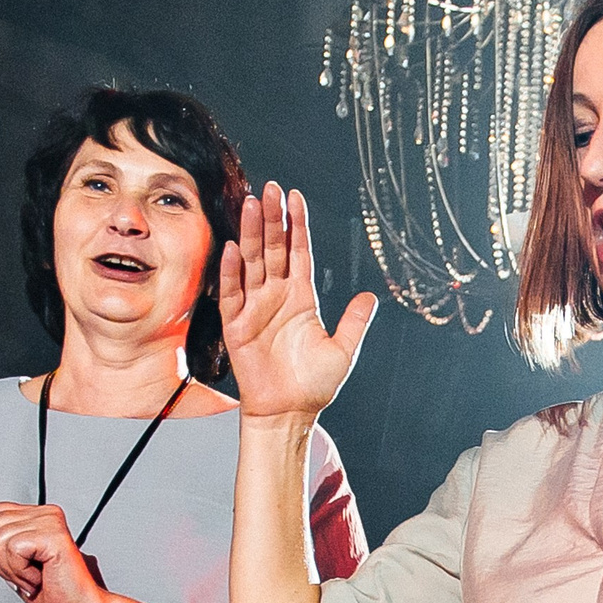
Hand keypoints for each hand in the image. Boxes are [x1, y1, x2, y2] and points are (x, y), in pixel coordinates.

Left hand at [0, 501, 103, 602]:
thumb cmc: (54, 594)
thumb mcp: (11, 563)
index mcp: (35, 515)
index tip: (19, 565)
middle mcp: (44, 513)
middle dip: (0, 560)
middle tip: (27, 573)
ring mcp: (50, 520)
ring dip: (13, 569)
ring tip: (35, 576)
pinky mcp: (53, 533)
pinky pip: (14, 549)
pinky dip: (22, 572)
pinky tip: (40, 576)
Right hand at [220, 183, 377, 421]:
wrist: (288, 413)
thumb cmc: (313, 386)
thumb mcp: (343, 351)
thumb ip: (354, 322)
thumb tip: (370, 296)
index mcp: (302, 298)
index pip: (298, 252)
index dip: (297, 225)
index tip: (295, 197)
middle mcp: (277, 297)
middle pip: (273, 249)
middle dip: (272, 219)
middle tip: (271, 188)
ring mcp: (255, 308)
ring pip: (252, 262)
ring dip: (250, 234)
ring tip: (252, 205)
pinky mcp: (236, 325)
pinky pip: (232, 293)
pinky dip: (232, 272)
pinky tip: (234, 249)